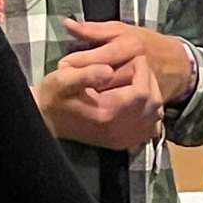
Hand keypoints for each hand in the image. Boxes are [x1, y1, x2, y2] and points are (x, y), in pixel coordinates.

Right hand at [36, 47, 163, 149]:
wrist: (47, 120)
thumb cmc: (54, 96)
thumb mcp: (63, 78)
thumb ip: (87, 73)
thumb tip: (109, 70)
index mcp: (107, 112)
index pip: (142, 91)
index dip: (143, 71)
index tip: (136, 59)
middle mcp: (118, 129)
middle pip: (153, 103)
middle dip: (149, 81)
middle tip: (138, 69)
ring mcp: (122, 139)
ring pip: (155, 115)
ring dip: (151, 95)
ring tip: (138, 82)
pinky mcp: (123, 143)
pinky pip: (150, 128)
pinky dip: (150, 113)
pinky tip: (138, 102)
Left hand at [65, 16, 195, 106]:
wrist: (177, 64)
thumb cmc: (146, 43)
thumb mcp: (122, 30)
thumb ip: (93, 30)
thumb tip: (67, 24)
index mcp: (130, 46)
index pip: (101, 57)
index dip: (79, 62)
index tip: (62, 65)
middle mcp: (136, 66)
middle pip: (104, 79)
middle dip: (83, 80)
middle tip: (65, 80)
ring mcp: (142, 85)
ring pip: (111, 95)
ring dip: (92, 95)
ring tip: (75, 92)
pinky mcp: (144, 101)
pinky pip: (121, 106)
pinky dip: (107, 105)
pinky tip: (94, 104)